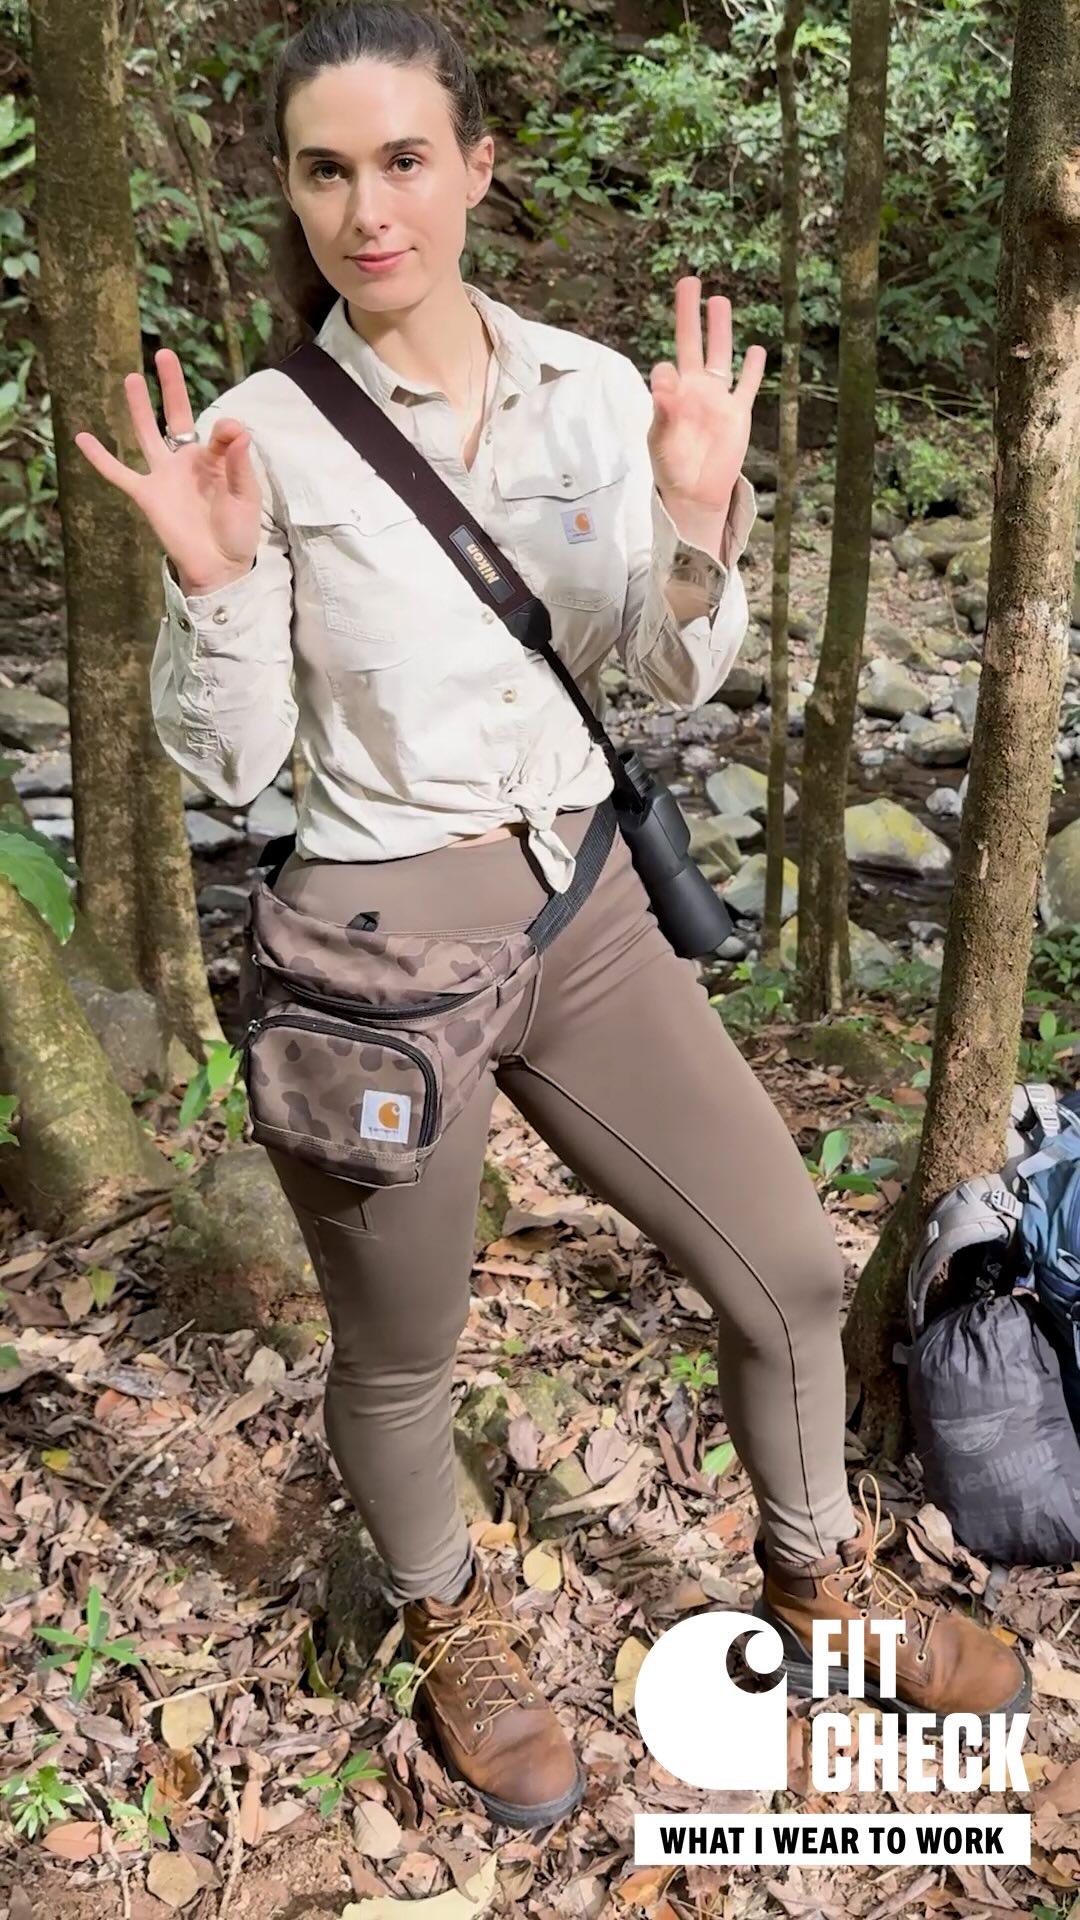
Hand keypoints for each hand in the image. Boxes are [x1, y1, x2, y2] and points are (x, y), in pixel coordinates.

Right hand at [74, 350, 261, 593]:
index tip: (233, 431)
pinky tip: (81, 438)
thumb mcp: (245, 495)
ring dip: (138, 407)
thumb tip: (237, 427)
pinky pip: (119, 473)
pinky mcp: (146, 495)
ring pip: (146, 434)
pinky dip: (100, 458)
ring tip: (131, 378)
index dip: (226, 429)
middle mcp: (186, 461)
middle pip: (175, 416)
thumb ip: (238, 462)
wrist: (219, 567)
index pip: (217, 432)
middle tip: (163, 354)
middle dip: (170, 386)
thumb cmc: (237, 532)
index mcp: (214, 460)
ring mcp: (163, 476)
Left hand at [648, 276, 766, 526]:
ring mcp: (718, 398)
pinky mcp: (738, 413)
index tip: (669, 375)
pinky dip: (754, 368)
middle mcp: (695, 390)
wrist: (695, 494)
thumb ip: (662, 409)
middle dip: (691, 313)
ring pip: (722, 355)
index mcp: (673, 395)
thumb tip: (662, 375)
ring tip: (719, 301)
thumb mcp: (661, 441)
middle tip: (690, 281)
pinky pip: (747, 385)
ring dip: (721, 328)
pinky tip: (757, 349)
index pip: (669, 367)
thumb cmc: (671, 469)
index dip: (667, 369)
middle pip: (694, 343)